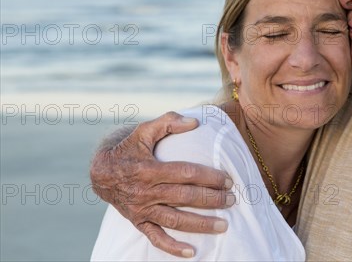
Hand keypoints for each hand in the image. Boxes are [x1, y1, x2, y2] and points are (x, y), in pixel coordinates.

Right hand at [90, 112, 234, 257]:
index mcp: (149, 169)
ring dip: (201, 224)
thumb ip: (169, 122)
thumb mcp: (144, 130)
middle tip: (232, 200)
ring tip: (224, 225)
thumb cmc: (128, 147)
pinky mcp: (138, 221)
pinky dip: (173, 247)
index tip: (228, 180)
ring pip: (175, 220)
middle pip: (185, 197)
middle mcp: (146, 192)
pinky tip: (192, 252)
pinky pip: (156, 238)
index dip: (209, 177)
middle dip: (212, 199)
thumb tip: (195, 122)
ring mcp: (142, 209)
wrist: (100, 171)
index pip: (186, 174)